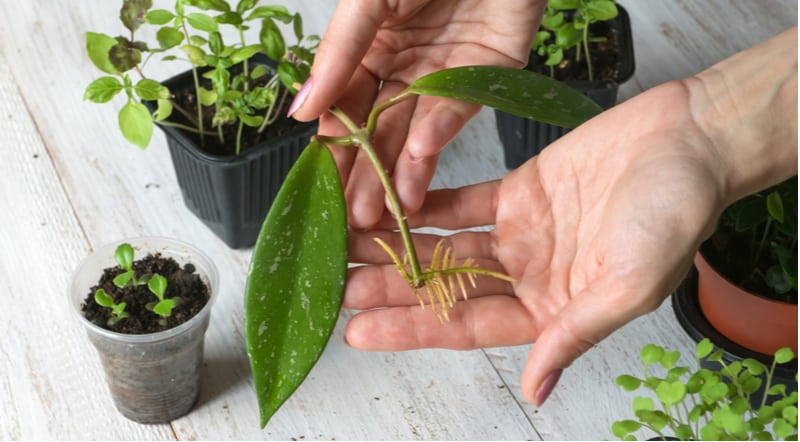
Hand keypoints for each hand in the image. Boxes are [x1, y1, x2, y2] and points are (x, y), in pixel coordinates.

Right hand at [289, 0, 545, 228]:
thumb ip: (339, 52)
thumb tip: (301, 110)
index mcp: (370, 46)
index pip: (345, 108)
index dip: (334, 145)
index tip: (321, 184)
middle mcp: (406, 65)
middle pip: (379, 129)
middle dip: (365, 173)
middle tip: (352, 218)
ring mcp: (446, 73)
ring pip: (416, 130)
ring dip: (400, 171)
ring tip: (385, 213)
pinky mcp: (486, 73)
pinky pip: (458, 109)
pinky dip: (437, 133)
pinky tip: (415, 161)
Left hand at [340, 80, 726, 403]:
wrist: (691, 142)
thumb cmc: (676, 214)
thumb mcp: (630, 285)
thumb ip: (575, 334)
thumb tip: (537, 389)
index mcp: (553, 311)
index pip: (467, 327)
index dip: (412, 329)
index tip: (361, 332)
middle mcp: (530, 277)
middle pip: (445, 288)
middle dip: (391, 289)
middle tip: (338, 287)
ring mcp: (521, 235)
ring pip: (446, 246)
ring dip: (399, 246)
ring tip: (349, 246)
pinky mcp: (520, 191)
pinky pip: (463, 201)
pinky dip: (427, 204)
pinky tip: (391, 206)